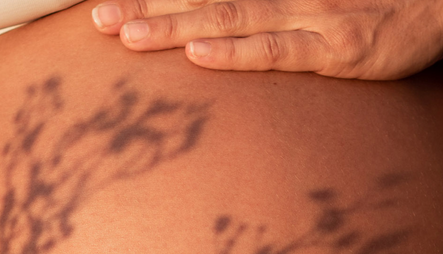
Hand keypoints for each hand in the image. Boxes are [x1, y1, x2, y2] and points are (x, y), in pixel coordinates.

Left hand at [91, 0, 442, 79]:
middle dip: (147, 6)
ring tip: (123, 36)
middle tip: (97, 19)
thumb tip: (241, 15)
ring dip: (173, 27)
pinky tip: (197, 53)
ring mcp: (314, 18)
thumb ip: (284, 5)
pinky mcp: (338, 51)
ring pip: (230, 19)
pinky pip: (278, 52)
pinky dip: (236, 52)